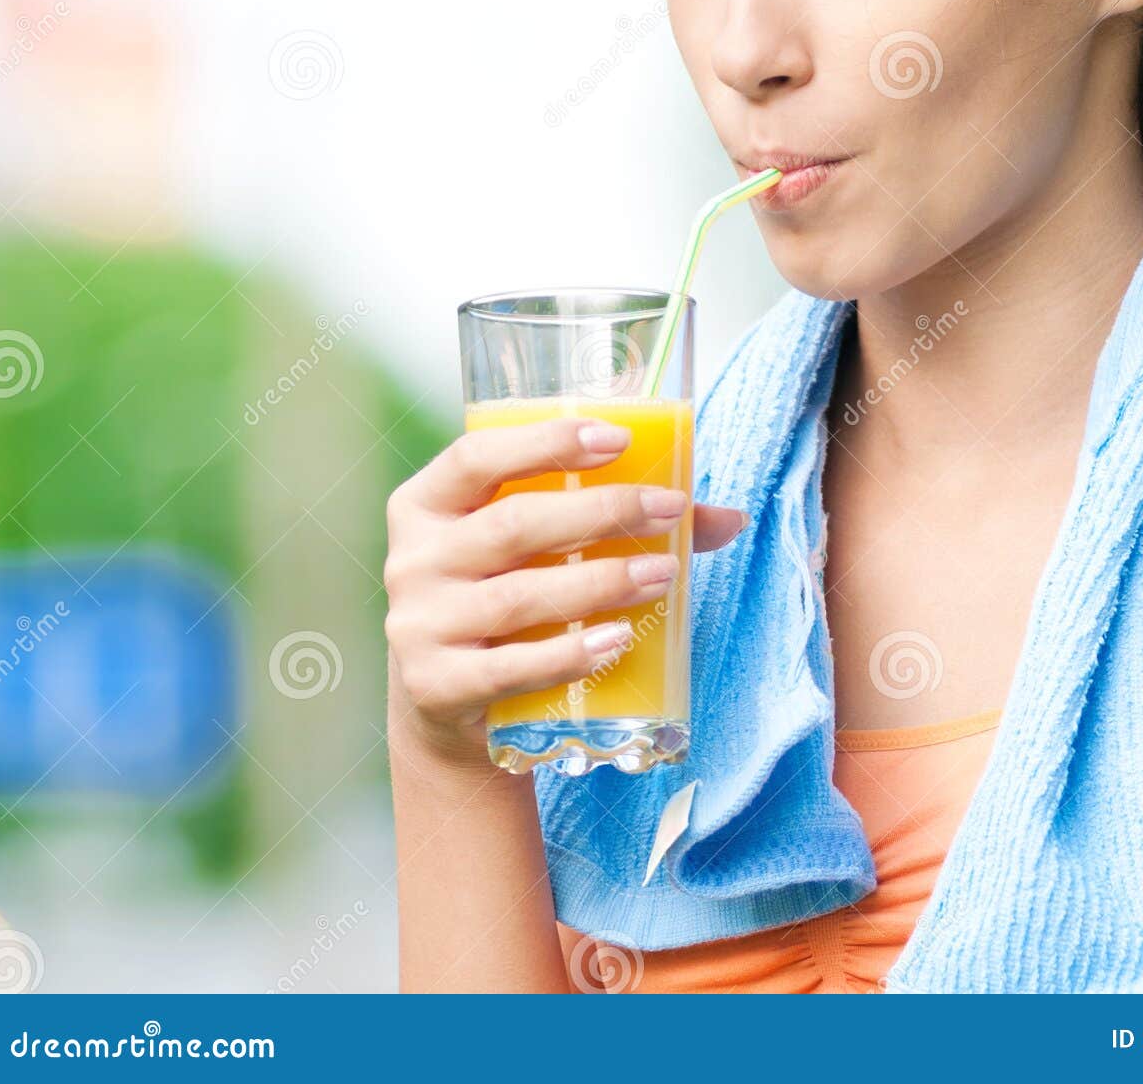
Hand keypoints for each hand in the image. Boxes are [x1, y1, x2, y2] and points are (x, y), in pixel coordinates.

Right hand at [384, 417, 745, 765]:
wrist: (450, 704)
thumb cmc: (507, 598)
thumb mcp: (539, 550)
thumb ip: (620, 522)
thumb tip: (730, 517)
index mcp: (426, 504)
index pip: (478, 456)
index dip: (547, 442)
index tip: (619, 439)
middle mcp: (412, 559)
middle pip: (513, 524)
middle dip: (601, 512)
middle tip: (669, 508)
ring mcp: (418, 625)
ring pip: (519, 596)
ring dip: (599, 582)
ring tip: (662, 575)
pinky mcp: (436, 686)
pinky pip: (509, 668)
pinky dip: (568, 653)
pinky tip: (617, 639)